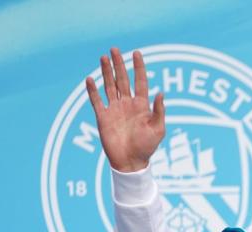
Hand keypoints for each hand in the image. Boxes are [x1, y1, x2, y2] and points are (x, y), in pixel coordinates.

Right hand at [85, 47, 165, 172]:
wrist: (131, 162)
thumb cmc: (147, 147)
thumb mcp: (158, 129)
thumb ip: (159, 111)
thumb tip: (161, 92)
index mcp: (141, 106)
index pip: (140, 82)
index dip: (139, 68)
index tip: (137, 53)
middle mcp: (127, 104)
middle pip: (122, 80)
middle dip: (119, 65)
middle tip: (115, 49)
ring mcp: (114, 110)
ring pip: (109, 86)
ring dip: (106, 72)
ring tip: (104, 57)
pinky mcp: (103, 117)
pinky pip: (96, 101)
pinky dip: (93, 91)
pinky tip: (90, 79)